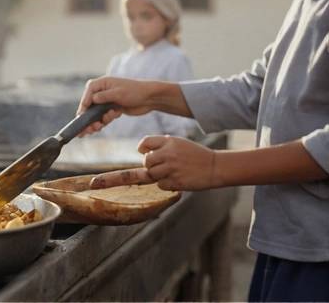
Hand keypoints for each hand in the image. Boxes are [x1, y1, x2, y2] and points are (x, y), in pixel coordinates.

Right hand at [76, 77, 154, 135]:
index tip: (81, 116)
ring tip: (98, 127)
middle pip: (89, 106)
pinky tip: (110, 120)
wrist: (150, 98)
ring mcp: (106, 101)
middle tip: (89, 128)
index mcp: (101, 84)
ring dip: (96, 122)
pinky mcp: (111, 109)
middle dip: (89, 118)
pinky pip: (103, 117)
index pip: (88, 94)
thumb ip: (103, 96)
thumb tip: (91, 100)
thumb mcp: (118, 93)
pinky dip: (104, 121)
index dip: (84, 105)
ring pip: (96, 114)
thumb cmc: (135, 91)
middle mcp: (101, 92)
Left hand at [89, 135, 219, 190]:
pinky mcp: (175, 183)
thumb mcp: (176, 142)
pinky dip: (167, 184)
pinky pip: (161, 185)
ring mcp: (171, 169)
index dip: (140, 151)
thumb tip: (140, 151)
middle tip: (169, 164)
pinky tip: (180, 178)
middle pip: (146, 162)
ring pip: (151, 174)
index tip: (112, 172)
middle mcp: (168, 155)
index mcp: (167, 142)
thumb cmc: (193, 154)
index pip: (144, 145)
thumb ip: (157, 145)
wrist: (215, 166)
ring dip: (159, 175)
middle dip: (152, 165)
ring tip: (176, 170)